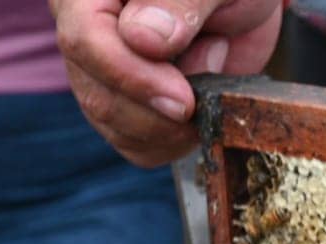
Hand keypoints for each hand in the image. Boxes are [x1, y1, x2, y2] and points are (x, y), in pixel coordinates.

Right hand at [52, 0, 283, 166]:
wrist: (241, 3)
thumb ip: (179, 0)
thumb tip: (142, 39)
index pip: (84, 39)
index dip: (132, 76)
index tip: (182, 100)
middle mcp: (84, 32)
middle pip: (98, 95)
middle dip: (159, 112)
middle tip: (206, 94)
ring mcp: (102, 75)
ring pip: (116, 127)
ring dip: (173, 125)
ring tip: (206, 76)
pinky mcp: (128, 108)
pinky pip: (139, 146)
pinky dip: (177, 141)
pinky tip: (202, 109)